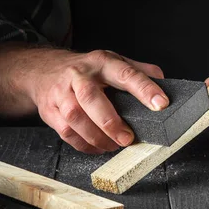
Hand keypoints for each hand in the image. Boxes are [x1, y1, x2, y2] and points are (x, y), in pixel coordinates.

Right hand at [0, 44, 168, 153]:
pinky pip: (66, 132)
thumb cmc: (87, 70)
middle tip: (127, 138)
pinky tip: (98, 147)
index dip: (145, 89)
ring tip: (114, 145)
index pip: (126, 73)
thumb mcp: (113, 62)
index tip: (161, 104)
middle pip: (91, 97)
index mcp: (102, 62)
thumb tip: (164, 82)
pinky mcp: (50, 111)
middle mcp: (79, 75)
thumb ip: (139, 71)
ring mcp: (61, 93)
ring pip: (75, 117)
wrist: (44, 71)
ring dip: (97, 137)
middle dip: (110, 122)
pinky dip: (84, 144)